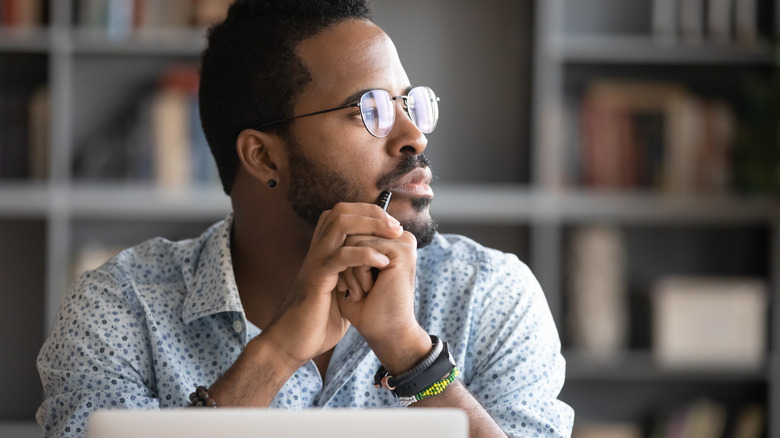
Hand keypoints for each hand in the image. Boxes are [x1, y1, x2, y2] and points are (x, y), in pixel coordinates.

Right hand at [261, 203, 403, 366]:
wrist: (292, 343)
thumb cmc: (318, 320)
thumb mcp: (342, 292)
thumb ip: (354, 275)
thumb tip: (379, 267)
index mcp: (323, 252)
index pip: (343, 214)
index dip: (369, 212)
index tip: (393, 226)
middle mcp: (317, 251)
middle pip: (342, 211)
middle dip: (372, 213)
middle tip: (396, 227)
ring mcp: (315, 261)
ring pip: (340, 224)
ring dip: (371, 226)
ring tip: (392, 236)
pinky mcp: (316, 278)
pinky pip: (340, 256)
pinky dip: (364, 254)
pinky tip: (382, 262)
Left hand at [337, 230, 430, 373]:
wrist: (383, 333)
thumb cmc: (366, 307)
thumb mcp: (352, 269)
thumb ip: (349, 244)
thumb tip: (335, 219)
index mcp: (391, 240)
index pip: (353, 229)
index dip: (343, 256)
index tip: (349, 282)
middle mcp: (400, 238)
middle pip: (352, 231)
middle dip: (345, 263)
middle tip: (355, 289)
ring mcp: (404, 242)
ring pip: (354, 239)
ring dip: (350, 271)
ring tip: (362, 291)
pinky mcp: (403, 251)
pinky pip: (363, 249)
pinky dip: (357, 273)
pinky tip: (368, 290)